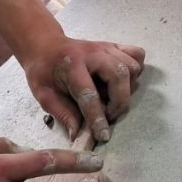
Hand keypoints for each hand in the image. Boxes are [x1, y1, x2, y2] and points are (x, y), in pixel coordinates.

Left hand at [20, 35, 144, 142]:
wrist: (45, 47)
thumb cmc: (44, 72)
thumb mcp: (44, 95)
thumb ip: (63, 114)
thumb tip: (78, 134)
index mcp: (71, 65)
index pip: (89, 94)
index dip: (97, 118)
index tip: (102, 135)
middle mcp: (93, 53)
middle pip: (119, 75)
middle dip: (119, 102)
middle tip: (110, 116)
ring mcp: (106, 48)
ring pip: (132, 67)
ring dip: (127, 88)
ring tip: (113, 98)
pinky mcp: (115, 47)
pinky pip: (137, 55)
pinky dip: (135, 71)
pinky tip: (123, 81)